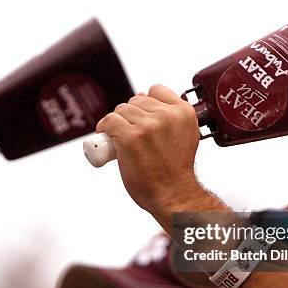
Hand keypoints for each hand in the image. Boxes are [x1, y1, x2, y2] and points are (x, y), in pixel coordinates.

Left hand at [97, 84, 200, 213]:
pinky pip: (109, 122)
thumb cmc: (175, 172)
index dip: (147, 103)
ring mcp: (148, 125)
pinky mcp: (130, 136)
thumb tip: (142, 95)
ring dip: (117, 123)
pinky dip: (104, 129)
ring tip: (122, 141)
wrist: (174, 197)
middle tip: (132, 137)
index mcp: (184, 113)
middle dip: (131, 116)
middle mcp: (167, 116)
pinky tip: (108, 139)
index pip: (157, 90)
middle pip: (136, 100)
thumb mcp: (182, 137)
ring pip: (121, 110)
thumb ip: (167, 118)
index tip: (143, 119)